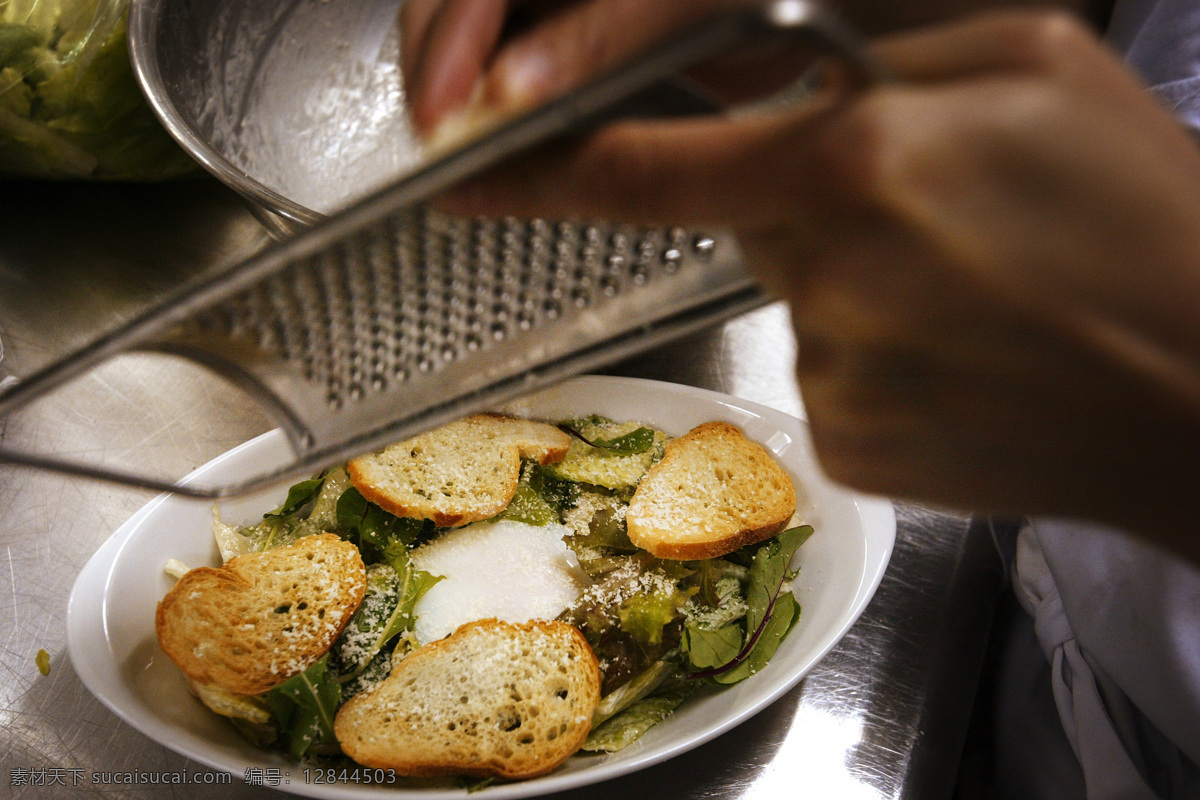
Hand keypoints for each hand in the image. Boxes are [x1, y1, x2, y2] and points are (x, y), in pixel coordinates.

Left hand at [432, 10, 1199, 560]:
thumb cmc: (1146, 215)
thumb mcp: (1024, 68)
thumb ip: (863, 53)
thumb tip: (743, 62)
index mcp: (854, 166)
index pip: (645, 166)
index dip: (543, 172)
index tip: (462, 180)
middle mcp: (826, 279)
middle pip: (744, 223)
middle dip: (805, 202)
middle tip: (928, 211)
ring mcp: (833, 375)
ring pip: (791, 299)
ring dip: (853, 278)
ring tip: (970, 287)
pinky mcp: (852, 446)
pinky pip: (824, 375)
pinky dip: (874, 352)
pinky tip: (958, 351)